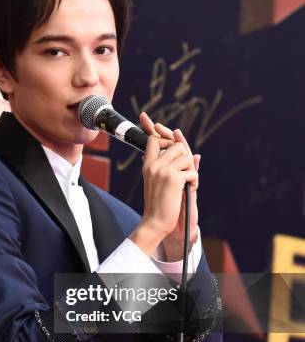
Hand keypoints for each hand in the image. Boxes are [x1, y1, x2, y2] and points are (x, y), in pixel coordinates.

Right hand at [140, 114, 199, 260]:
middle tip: (184, 173)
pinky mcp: (173, 178)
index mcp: (148, 164)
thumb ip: (169, 166)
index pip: (154, 140)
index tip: (147, 118)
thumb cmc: (159, 204)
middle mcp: (153, 164)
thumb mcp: (159, 182)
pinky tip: (188, 191)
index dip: (157, 130)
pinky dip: (194, 182)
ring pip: (187, 156)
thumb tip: (192, 155)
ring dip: (191, 171)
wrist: (155, 222)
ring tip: (185, 185)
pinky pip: (192, 172)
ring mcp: (163, 170)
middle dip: (185, 158)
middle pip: (176, 145)